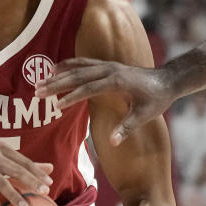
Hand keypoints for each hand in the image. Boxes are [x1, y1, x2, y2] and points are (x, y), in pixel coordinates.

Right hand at [34, 58, 174, 145]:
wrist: (167, 80)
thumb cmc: (157, 99)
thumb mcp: (144, 115)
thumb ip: (127, 127)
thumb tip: (113, 142)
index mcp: (117, 81)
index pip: (88, 88)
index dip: (72, 97)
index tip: (56, 106)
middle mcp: (109, 69)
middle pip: (77, 75)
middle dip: (56, 84)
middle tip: (38, 92)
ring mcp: (107, 65)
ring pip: (77, 67)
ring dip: (57, 74)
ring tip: (40, 82)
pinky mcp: (106, 65)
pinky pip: (82, 63)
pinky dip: (67, 66)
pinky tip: (54, 71)